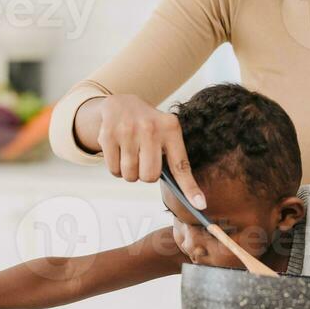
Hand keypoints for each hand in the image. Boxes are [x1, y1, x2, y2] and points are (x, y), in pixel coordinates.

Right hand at [81, 95, 205, 207]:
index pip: (181, 165)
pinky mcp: (108, 135)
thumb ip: (172, 157)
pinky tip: (119, 152)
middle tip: (143, 161)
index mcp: (170, 128)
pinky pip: (114, 170)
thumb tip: (186, 194)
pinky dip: (116, 168)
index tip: (200, 205)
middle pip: (149, 176)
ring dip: (129, 172)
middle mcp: (150, 128)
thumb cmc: (149, 127)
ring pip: (130, 175)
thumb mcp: (165, 133)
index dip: (190, 188)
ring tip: (130, 154)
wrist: (121, 103)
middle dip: (145, 175)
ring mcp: (127, 130)